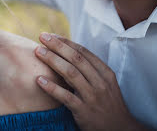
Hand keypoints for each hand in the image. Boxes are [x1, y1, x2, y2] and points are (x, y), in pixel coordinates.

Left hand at [34, 33, 149, 130]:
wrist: (119, 129)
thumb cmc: (106, 103)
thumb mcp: (105, 83)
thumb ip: (90, 69)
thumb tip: (67, 50)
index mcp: (105, 73)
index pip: (83, 52)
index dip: (66, 42)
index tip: (51, 36)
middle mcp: (100, 82)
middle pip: (76, 59)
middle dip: (57, 46)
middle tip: (42, 37)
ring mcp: (92, 97)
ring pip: (70, 73)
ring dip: (52, 60)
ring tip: (38, 52)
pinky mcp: (83, 111)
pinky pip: (65, 97)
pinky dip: (52, 87)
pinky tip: (39, 80)